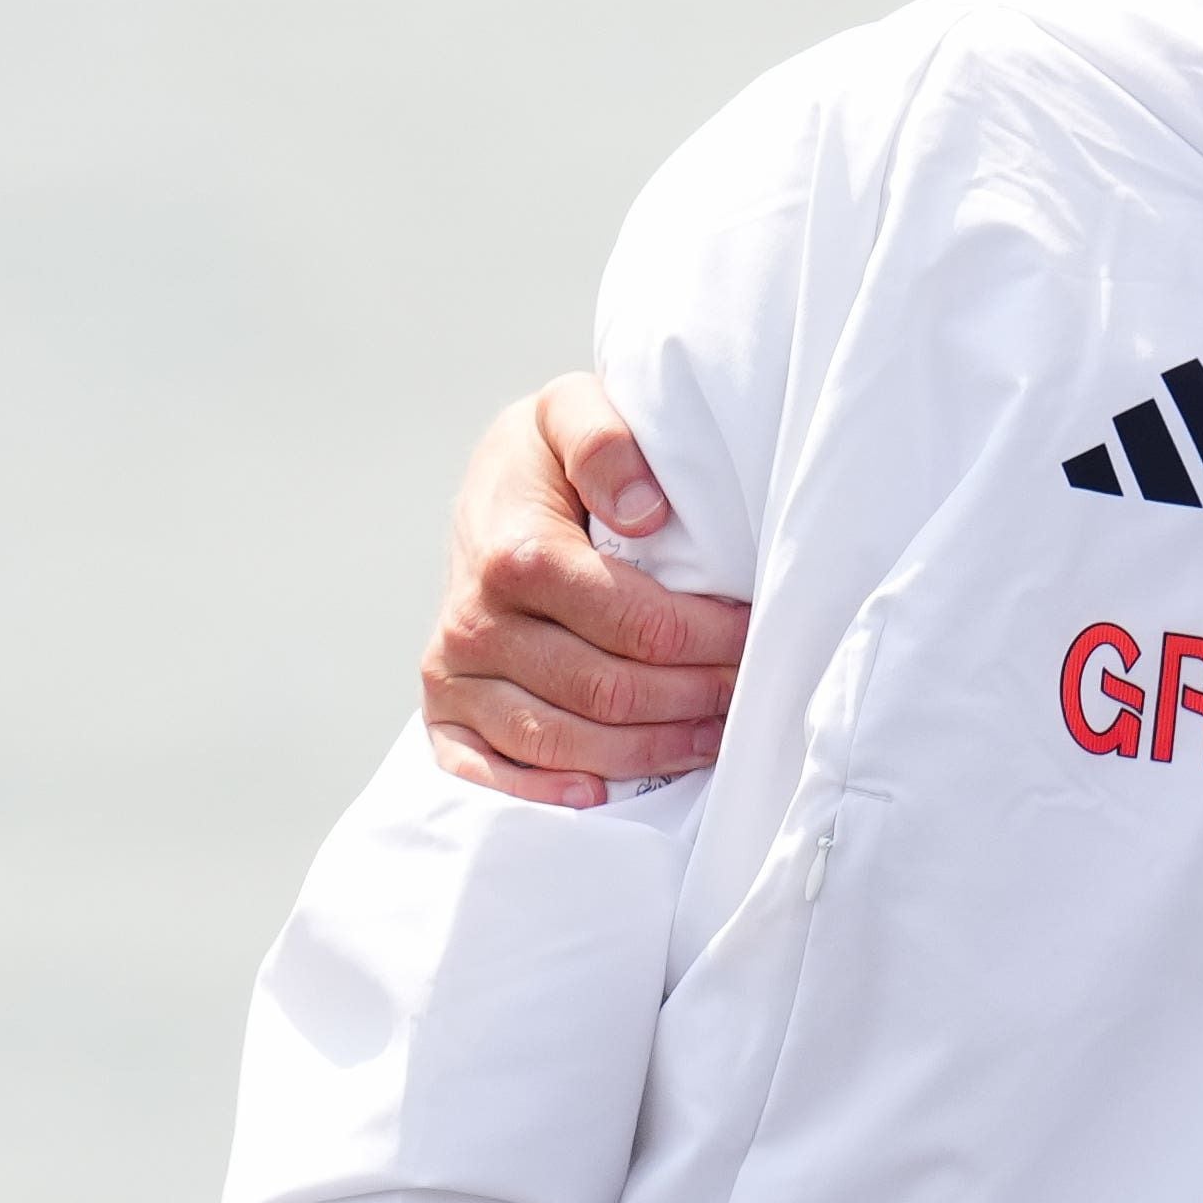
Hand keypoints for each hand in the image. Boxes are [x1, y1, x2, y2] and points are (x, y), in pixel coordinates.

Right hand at [420, 376, 749, 806]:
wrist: (485, 494)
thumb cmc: (549, 460)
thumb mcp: (571, 411)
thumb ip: (604, 439)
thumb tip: (643, 508)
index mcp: (514, 552)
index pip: (636, 623)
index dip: (709, 639)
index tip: (757, 635)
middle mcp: (475, 621)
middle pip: (609, 691)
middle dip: (695, 698)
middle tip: (749, 693)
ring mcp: (455, 675)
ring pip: (566, 742)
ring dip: (651, 750)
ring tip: (713, 737)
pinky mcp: (445, 714)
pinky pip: (493, 777)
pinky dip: (553, 792)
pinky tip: (606, 790)